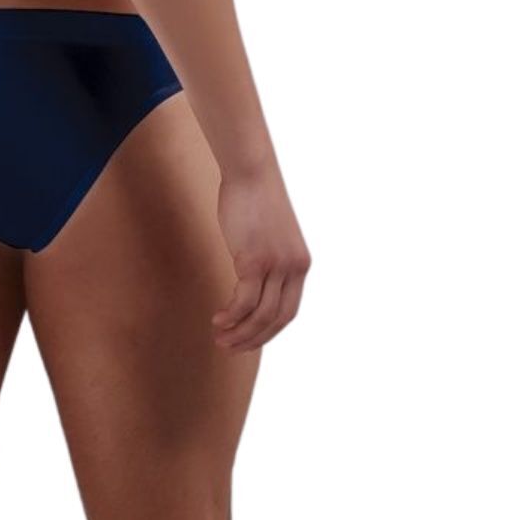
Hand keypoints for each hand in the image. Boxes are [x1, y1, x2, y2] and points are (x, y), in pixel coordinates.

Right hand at [211, 163, 309, 351]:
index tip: (248, 340)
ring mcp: (276, 265)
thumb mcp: (269, 234)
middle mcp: (293, 268)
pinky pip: (244, 300)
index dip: (268, 332)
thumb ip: (268, 258)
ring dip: (239, 332)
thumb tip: (252, 277)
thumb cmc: (254, 198)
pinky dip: (231, 315)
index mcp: (301, 265)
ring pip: (260, 315)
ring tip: (219, 336)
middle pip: (277, 319)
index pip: (288, 312)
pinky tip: (218, 318)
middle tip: (230, 347)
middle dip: (253, 339)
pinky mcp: (255, 259)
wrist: (251, 172)